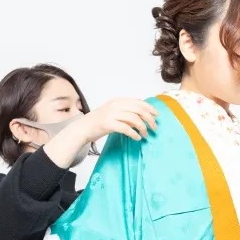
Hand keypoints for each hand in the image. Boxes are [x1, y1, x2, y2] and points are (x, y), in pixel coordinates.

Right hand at [43, 97, 157, 167]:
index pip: (138, 102)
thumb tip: (142, 118)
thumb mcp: (113, 113)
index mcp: (117, 101)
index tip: (157, 115)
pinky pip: (126, 128)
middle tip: (155, 127)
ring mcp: (111, 114)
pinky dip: (134, 134)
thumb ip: (126, 113)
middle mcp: (115, 105)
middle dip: (149, 118)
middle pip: (138, 109)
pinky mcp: (108, 124)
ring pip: (134, 119)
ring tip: (145, 134)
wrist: (82, 128)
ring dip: (143, 127)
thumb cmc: (98, 122)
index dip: (149, 108)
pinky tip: (137, 138)